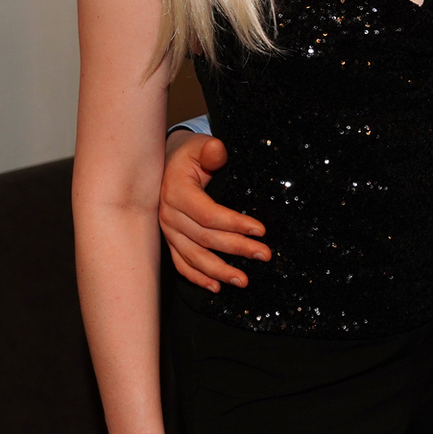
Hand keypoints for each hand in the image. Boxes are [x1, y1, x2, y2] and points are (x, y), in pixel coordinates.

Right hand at [161, 131, 267, 292]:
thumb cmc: (191, 155)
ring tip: (244, 280)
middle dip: (236, 248)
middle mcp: (169, 215)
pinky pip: (182, 263)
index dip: (234, 223)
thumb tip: (218, 150)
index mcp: (177, 192)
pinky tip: (216, 287)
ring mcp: (168, 231)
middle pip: (205, 238)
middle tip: (264, 255)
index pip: (208, 214)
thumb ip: (210, 150)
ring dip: (219, 271)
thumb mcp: (200, 146)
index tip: (260, 230)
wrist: (169, 164)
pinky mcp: (170, 240)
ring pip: (193, 256)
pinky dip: (198, 277)